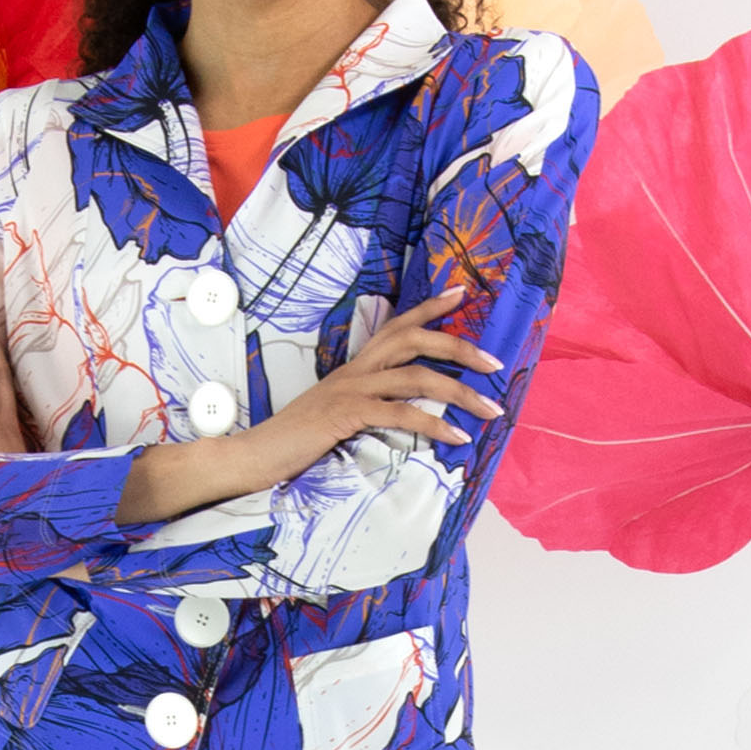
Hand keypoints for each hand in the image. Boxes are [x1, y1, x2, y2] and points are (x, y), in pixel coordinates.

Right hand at [113, 285, 508, 528]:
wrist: (255, 457)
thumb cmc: (296, 444)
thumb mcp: (338, 419)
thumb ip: (369, 409)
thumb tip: (406, 414)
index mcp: (355, 367)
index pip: (397, 325)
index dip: (430, 307)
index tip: (461, 292)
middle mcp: (356, 370)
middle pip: (415, 339)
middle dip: (461, 345)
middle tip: (496, 362)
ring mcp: (350, 389)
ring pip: (417, 376)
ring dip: (461, 392)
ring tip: (491, 410)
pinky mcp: (346, 414)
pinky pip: (400, 413)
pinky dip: (434, 424)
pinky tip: (456, 438)